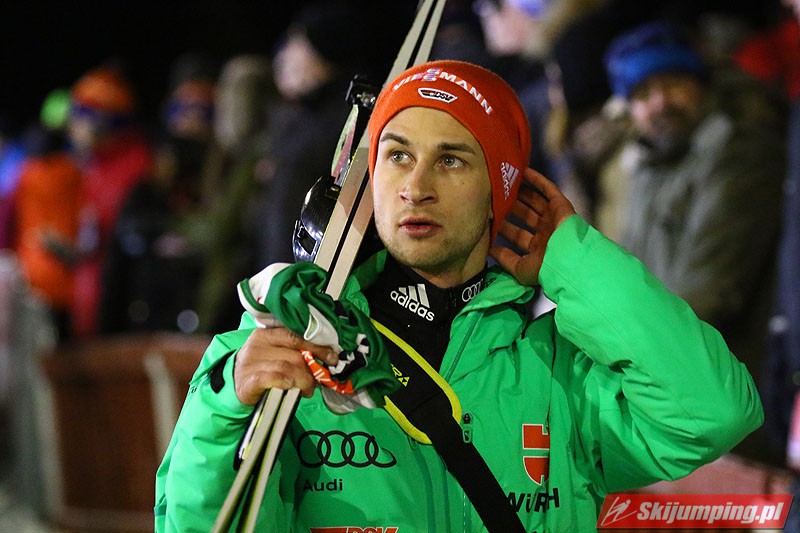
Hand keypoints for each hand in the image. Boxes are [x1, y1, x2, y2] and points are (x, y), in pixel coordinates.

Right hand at [234, 327, 338, 404]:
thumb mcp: (274, 355)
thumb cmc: (259, 369)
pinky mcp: (247, 381)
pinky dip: (286, 382)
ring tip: (308, 390)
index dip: (317, 347)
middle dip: (311, 369)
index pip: (295, 336)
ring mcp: (250, 363)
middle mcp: (257, 345)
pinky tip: (291, 388)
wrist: (233, 386)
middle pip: (294, 354)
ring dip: (303, 380)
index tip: (332, 358)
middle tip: (318, 381)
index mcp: (265, 334)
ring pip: (287, 367)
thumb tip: (324, 359)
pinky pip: (272, 378)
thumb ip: (294, 353)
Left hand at [489, 168, 575, 286]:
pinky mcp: (561, 205)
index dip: (504, 228)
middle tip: (494, 198)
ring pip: (535, 201)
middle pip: (525, 215)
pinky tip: (524, 171)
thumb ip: (505, 259)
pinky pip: (548, 189)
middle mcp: (546, 232)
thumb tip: (489, 250)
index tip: (489, 220)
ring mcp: (554, 218)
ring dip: (521, 193)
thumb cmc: (545, 267)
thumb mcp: (520, 268)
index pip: (518, 235)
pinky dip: (537, 180)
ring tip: (506, 184)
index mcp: (539, 248)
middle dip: (511, 207)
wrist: (567, 259)